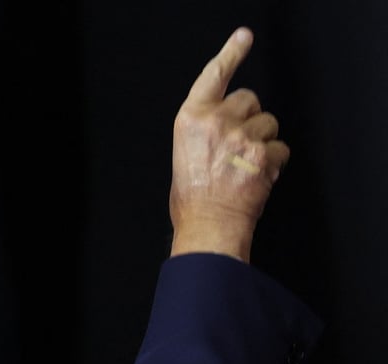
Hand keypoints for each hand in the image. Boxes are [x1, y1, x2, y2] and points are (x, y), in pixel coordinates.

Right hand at [169, 27, 289, 262]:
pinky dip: (274, 162)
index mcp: (190, 119)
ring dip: (263, 141)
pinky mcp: (265, 154)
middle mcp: (216, 122)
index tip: (243, 37)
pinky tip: (257, 177)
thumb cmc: (191, 198)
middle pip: (250, 98)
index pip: (214, 76)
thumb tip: (225, 125)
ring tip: (246, 165)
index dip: (231, 53)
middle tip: (240, 143)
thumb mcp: (183, 153)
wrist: (208, 225)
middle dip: (250, 116)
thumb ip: (204, 130)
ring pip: (269, 123)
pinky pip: (280, 148)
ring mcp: (242, 137)